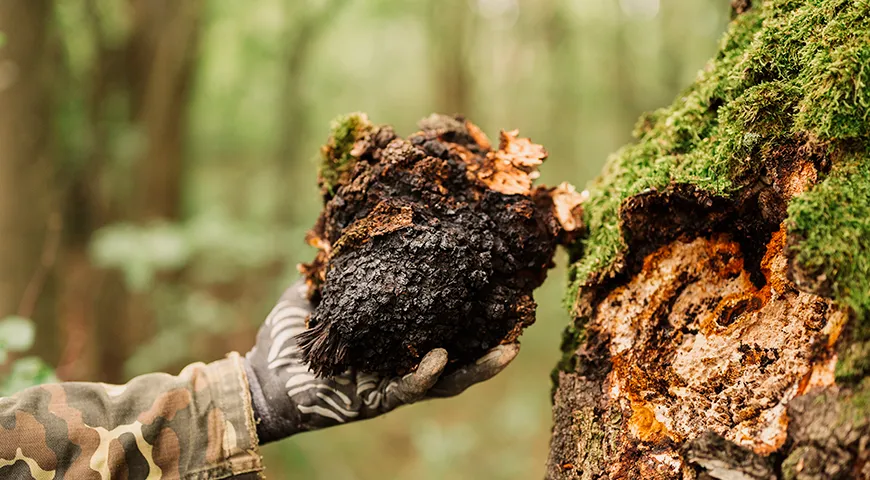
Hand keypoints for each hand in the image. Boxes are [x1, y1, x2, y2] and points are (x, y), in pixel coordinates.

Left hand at [244, 280, 519, 442]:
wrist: (263, 377)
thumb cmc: (291, 335)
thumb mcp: (322, 291)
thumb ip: (342, 265)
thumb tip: (356, 224)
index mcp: (397, 334)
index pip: (442, 321)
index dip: (471, 307)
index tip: (498, 281)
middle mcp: (404, 359)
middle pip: (460, 352)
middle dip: (493, 339)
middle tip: (521, 318)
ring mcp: (395, 381)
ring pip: (449, 378)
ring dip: (480, 366)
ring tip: (508, 347)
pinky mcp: (379, 400)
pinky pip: (410, 388)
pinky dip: (427, 373)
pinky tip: (441, 356)